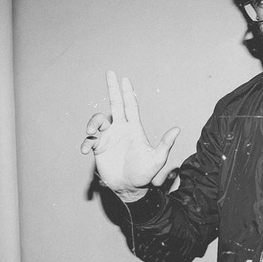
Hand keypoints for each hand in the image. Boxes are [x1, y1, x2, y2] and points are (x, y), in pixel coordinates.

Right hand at [80, 71, 179, 198]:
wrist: (130, 188)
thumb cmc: (145, 174)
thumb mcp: (157, 159)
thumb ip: (165, 144)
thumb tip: (177, 129)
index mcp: (133, 129)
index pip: (130, 106)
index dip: (127, 93)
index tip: (124, 78)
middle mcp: (120, 130)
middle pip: (115, 104)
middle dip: (112, 88)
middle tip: (110, 73)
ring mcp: (108, 138)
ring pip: (98, 121)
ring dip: (93, 123)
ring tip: (91, 131)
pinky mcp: (99, 149)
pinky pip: (89, 140)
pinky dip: (85, 142)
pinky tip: (85, 150)